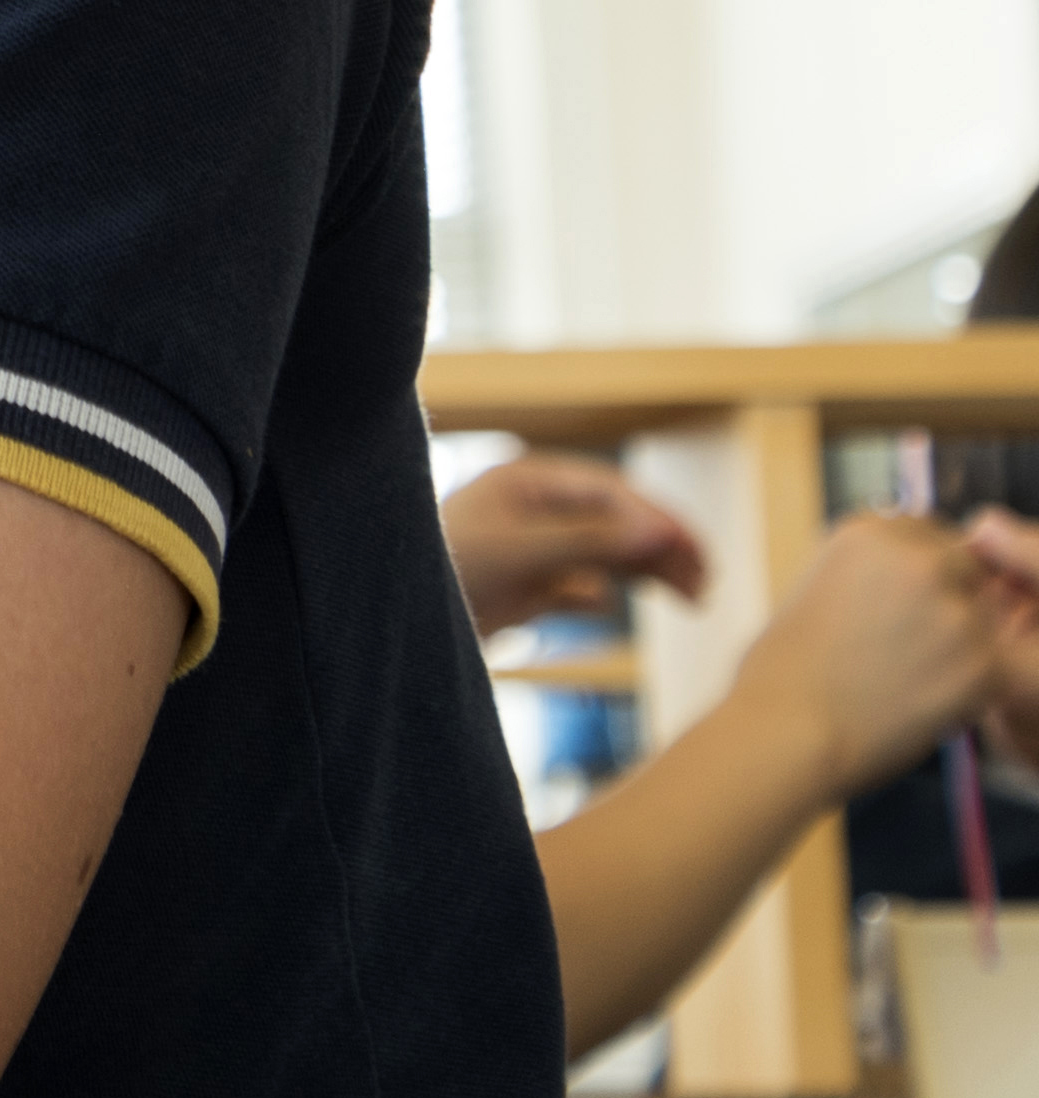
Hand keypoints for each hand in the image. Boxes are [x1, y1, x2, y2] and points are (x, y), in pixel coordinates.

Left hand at [438, 455, 708, 631]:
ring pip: (608, 553)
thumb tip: (661, 530)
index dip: (656, 519)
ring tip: (693, 598)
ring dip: (648, 572)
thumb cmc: (443, 568)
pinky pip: (582, 583)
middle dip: (663, 548)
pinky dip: (602, 592)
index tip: (693, 551)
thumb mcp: (518, 552)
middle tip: (705, 581)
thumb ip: (590, 540)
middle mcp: (533, 508)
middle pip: (617, 521)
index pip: (611, 492)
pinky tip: (603, 603)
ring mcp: (532, 546)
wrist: (392, 617)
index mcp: (527, 481)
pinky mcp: (527, 583)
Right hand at [739, 508, 1038, 788]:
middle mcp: (918, 561)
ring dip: (960, 642)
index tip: (897, 601)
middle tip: (906, 641)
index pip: (925, 531)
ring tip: (904, 674)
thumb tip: (910, 575)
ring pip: (983, 618)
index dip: (917, 569)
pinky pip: (994, 666)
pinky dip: (967, 684)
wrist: (788, 730)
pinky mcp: (984, 663)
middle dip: (948, 597)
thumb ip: (871, 570)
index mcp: (869, 533)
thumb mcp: (816, 587)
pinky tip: (920, 696)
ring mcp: (956, 612)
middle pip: (965, 567)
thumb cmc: (785, 669)